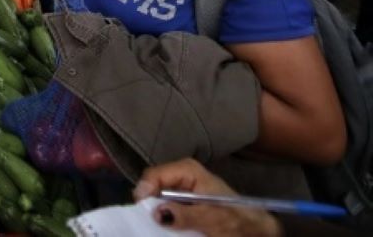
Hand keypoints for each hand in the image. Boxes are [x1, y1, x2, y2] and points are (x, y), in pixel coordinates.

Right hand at [134, 159, 280, 236]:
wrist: (257, 231)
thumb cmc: (239, 221)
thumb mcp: (212, 219)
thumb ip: (185, 215)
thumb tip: (156, 212)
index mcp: (187, 170)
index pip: (153, 176)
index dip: (145, 193)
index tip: (144, 215)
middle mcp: (180, 176)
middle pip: (152, 188)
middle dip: (150, 206)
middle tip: (151, 225)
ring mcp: (181, 190)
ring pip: (156, 201)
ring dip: (158, 216)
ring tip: (160, 229)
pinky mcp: (183, 204)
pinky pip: (165, 210)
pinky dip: (166, 221)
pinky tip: (170, 229)